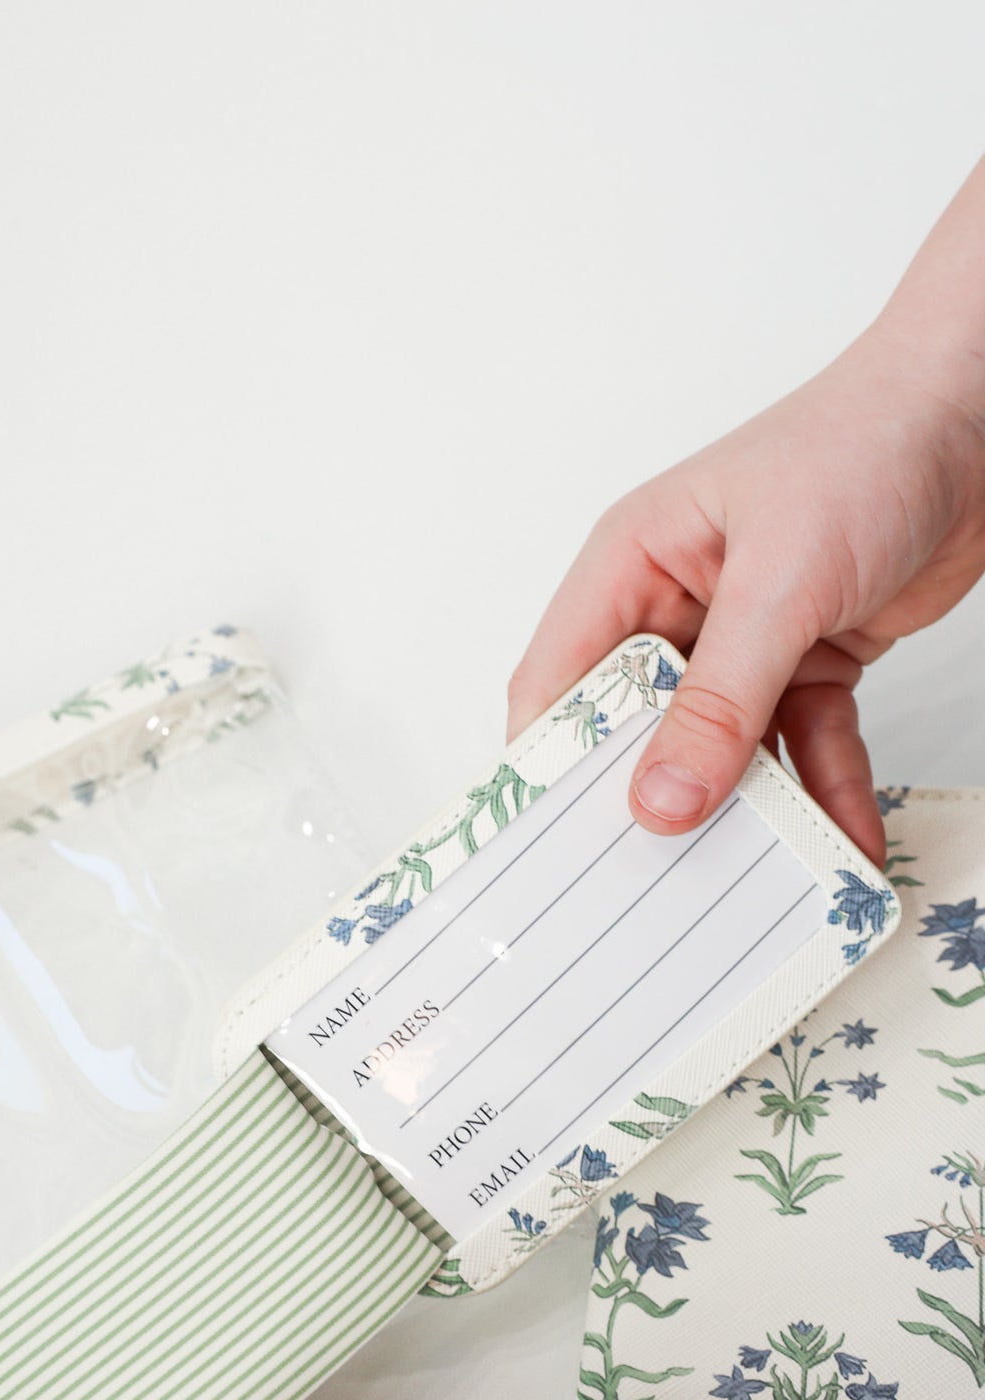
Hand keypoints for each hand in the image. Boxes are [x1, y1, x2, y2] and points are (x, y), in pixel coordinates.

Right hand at [506, 320, 984, 866]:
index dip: (550, 765)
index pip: (562, 682)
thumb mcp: (781, 582)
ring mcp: (743, 641)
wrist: (978, 419)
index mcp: (631, 565)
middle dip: (655, 802)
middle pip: (642, 731)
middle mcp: (676, 607)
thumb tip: (661, 800)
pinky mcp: (808, 663)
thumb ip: (722, 699)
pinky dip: (825, 791)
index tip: (555, 846)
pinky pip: (804, 746)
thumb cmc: (864, 447)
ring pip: (726, 752)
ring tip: (758, 882)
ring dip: (749, 813)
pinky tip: (841, 840)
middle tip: (656, 887)